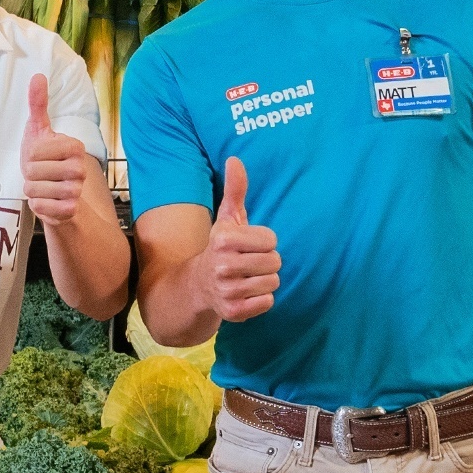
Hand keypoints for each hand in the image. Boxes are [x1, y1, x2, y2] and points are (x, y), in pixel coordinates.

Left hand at [21, 73, 88, 224]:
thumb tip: (38, 76)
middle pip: (34, 171)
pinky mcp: (70, 210)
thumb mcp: (38, 130)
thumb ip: (38, 104)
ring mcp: (77, 190)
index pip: (36, 151)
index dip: (30, 156)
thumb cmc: (43, 158)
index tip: (39, 156)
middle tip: (39, 174)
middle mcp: (79, 168)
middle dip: (29, 175)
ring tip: (40, 187)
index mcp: (74, 146)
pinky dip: (36, 205)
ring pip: (37, 191)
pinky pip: (42, 208)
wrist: (52, 192)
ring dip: (31, 190)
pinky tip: (44, 201)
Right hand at [203, 157, 280, 321]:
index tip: (247, 245)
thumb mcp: (227, 219)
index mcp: (223, 240)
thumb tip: (235, 159)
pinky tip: (245, 293)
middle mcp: (222, 266)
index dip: (264, 242)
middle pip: (275, 262)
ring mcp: (226, 291)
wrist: (197, 286)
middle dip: (266, 262)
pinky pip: (267, 302)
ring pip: (273, 282)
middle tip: (248, 263)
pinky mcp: (232, 312)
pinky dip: (260, 299)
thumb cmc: (221, 248)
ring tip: (246, 277)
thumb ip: (235, 190)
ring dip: (264, 280)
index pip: (272, 241)